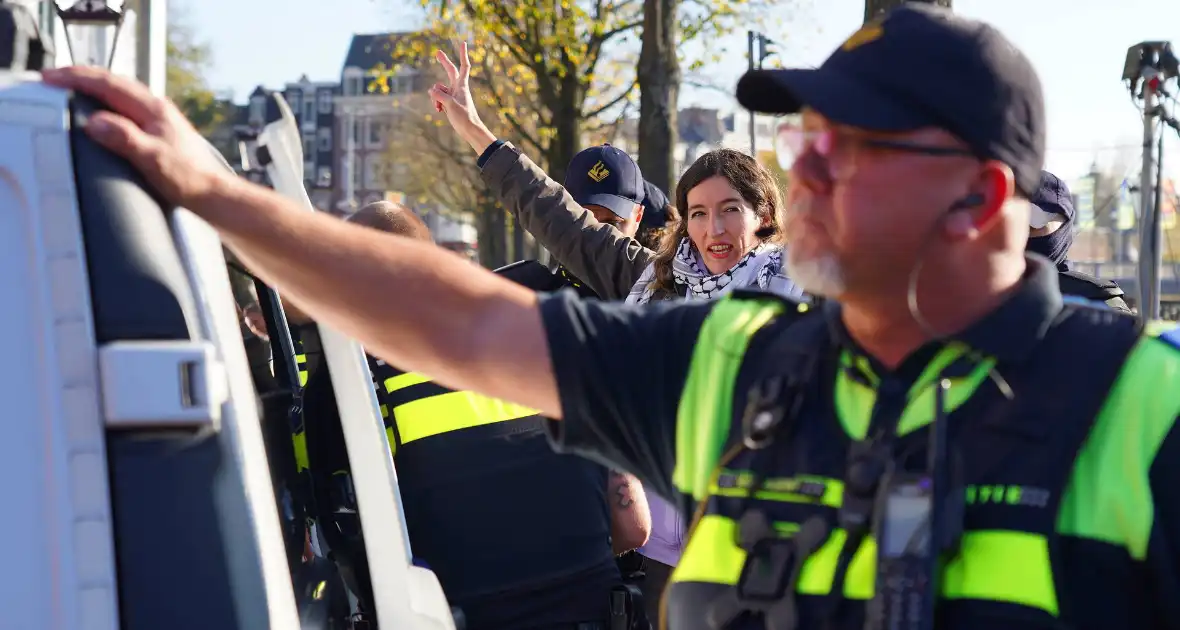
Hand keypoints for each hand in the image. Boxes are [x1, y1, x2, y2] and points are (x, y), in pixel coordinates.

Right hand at [40, 66, 232, 210]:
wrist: (212, 192)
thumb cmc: (188, 178)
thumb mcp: (152, 159)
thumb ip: (124, 138)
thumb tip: (95, 122)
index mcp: (153, 109)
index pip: (108, 84)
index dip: (77, 78)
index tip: (51, 77)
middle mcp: (157, 108)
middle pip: (114, 82)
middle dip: (81, 77)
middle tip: (53, 78)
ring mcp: (159, 118)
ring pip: (121, 92)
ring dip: (94, 87)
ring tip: (71, 88)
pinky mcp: (160, 130)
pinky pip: (127, 106)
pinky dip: (107, 102)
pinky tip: (102, 111)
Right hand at [428, 42, 496, 154]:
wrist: (469, 130)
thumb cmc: (464, 117)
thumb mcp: (450, 104)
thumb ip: (439, 95)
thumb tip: (431, 90)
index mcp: (461, 85)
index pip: (464, 66)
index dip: (463, 54)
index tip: (463, 43)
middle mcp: (457, 88)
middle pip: (450, 71)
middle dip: (444, 62)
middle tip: (437, 52)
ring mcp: (453, 95)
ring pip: (438, 89)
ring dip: (435, 97)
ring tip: (440, 107)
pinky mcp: (449, 102)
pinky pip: (438, 97)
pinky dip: (436, 102)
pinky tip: (439, 110)